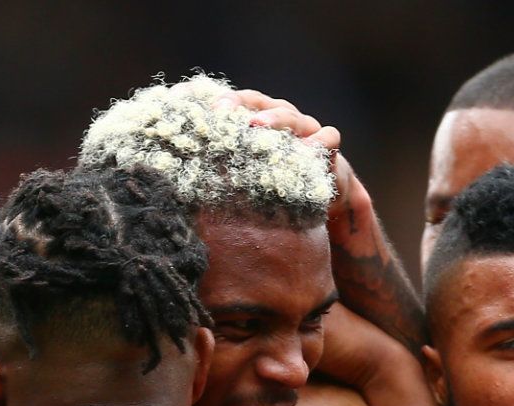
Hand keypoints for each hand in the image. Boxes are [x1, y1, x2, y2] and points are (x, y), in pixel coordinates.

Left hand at [216, 88, 355, 209]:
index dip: (223, 102)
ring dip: (274, 119)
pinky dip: (318, 142)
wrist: (317, 194)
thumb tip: (185, 174)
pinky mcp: (327, 146)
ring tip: (257, 125)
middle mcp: (280, 118)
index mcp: (258, 120)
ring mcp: (306, 129)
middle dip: (241, 104)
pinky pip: (328, 137)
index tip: (202, 106)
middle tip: (224, 112)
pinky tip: (306, 151)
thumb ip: (223, 167)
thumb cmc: (274, 182)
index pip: (238, 103)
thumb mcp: (246, 174)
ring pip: (291, 117)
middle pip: (261, 103)